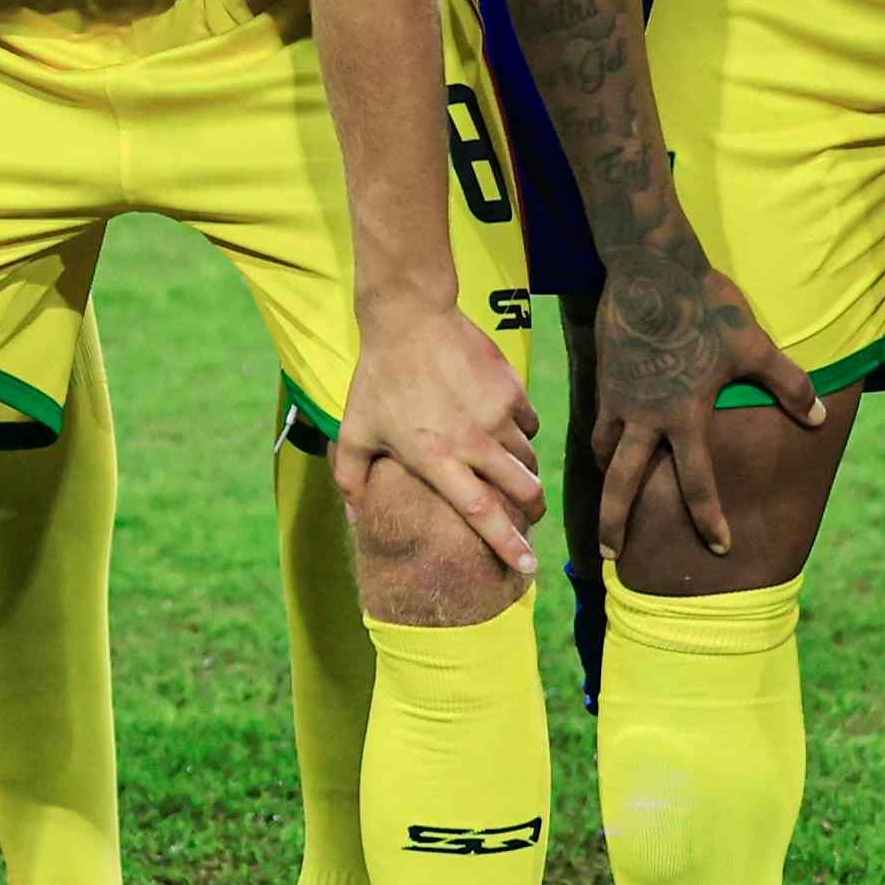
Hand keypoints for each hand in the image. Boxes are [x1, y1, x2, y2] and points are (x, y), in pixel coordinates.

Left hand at [332, 292, 544, 571]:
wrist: (410, 316)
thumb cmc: (379, 378)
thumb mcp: (356, 430)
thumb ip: (352, 479)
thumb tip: (356, 520)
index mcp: (437, 459)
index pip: (482, 513)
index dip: (508, 544)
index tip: (529, 568)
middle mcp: (474, 442)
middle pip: (523, 491)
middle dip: (533, 512)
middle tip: (531, 517)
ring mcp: (497, 414)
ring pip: (528, 459)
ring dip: (524, 472)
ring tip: (511, 472)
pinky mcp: (511, 389)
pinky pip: (529, 424)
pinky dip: (521, 433)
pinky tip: (503, 427)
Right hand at [592, 242, 820, 561]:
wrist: (650, 267)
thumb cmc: (706, 307)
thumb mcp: (755, 345)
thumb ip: (789, 384)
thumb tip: (818, 418)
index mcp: (684, 417)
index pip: (696, 483)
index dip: (709, 518)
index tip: (719, 546)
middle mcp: (645, 417)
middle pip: (623, 484)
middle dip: (616, 524)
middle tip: (612, 558)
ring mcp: (618, 397)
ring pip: (605, 452)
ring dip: (607, 479)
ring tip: (609, 497)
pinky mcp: (604, 376)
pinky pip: (599, 419)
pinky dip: (603, 439)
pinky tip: (608, 442)